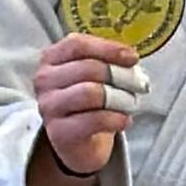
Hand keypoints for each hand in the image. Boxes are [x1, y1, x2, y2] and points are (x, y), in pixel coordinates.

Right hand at [33, 34, 147, 175]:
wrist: (78, 140)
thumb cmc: (88, 100)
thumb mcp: (93, 73)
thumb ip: (107, 60)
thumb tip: (130, 58)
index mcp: (51, 58)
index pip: (78, 45)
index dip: (109, 49)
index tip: (132, 58)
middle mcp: (45, 80)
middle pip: (88, 68)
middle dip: (121, 76)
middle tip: (140, 85)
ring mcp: (49, 106)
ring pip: (91, 93)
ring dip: (120, 97)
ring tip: (130, 103)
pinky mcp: (59, 132)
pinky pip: (94, 120)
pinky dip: (116, 119)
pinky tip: (124, 120)